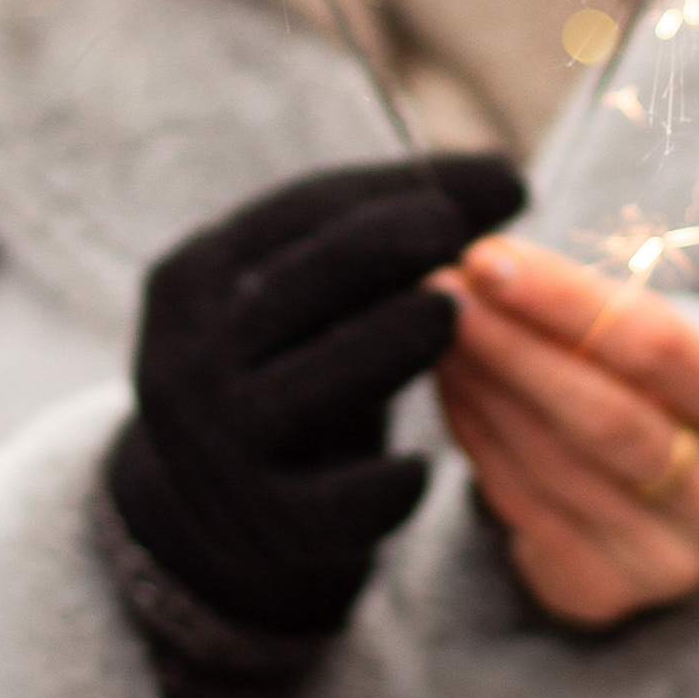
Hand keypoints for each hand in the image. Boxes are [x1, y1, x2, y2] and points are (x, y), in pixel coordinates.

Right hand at [109, 153, 523, 642]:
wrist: (210, 515)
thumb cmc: (289, 366)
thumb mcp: (305, 294)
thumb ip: (385, 232)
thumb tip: (508, 176)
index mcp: (190, 279)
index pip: (306, 211)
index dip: (407, 189)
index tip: (503, 179)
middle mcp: (190, 358)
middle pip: (315, 281)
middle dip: (408, 248)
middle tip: (492, 244)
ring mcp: (222, 445)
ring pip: (333, 380)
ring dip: (407, 341)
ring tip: (461, 319)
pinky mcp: (269, 522)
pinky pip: (353, 494)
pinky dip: (400, 476)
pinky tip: (429, 461)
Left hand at [435, 233, 698, 630]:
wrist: (676, 502)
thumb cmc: (659, 396)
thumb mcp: (660, 352)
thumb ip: (594, 311)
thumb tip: (486, 268)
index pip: (657, 345)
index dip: (562, 297)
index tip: (486, 257)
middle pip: (603, 413)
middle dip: (511, 345)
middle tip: (441, 296)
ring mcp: (672, 564)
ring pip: (554, 463)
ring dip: (482, 388)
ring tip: (435, 334)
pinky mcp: (605, 597)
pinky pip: (523, 509)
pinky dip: (477, 442)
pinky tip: (453, 391)